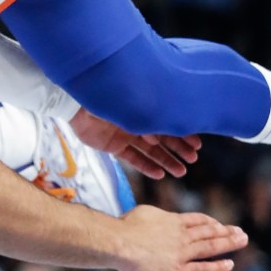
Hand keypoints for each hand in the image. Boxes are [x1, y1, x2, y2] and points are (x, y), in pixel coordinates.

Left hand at [71, 108, 201, 179]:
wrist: (73, 103)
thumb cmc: (102, 96)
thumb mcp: (126, 104)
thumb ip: (143, 120)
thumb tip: (157, 138)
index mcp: (141, 108)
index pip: (167, 122)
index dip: (182, 133)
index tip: (197, 144)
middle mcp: (135, 122)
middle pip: (162, 138)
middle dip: (178, 148)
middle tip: (193, 159)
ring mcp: (125, 134)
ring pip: (150, 151)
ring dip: (166, 161)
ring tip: (181, 172)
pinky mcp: (113, 146)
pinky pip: (132, 158)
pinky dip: (145, 166)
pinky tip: (159, 175)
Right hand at [115, 207, 246, 270]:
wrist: (121, 243)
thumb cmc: (126, 228)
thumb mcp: (145, 214)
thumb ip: (159, 218)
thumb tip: (161, 219)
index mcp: (173, 221)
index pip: (198, 220)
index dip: (211, 222)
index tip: (221, 224)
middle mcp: (182, 235)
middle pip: (209, 232)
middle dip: (227, 232)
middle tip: (241, 232)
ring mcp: (182, 253)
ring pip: (210, 246)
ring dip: (228, 243)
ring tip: (243, 241)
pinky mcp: (179, 270)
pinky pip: (203, 268)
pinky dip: (217, 266)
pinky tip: (230, 264)